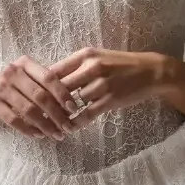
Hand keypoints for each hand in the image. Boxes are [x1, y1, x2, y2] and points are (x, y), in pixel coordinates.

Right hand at [0, 56, 78, 139]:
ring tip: (56, 134)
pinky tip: (38, 135)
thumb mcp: (25, 76)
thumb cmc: (11, 84)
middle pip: (40, 96)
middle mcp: (12, 73)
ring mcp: (1, 89)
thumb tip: (71, 103)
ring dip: (45, 125)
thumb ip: (44, 84)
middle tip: (68, 127)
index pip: (48, 77)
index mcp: (25, 64)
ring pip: (28, 110)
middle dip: (57, 114)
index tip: (73, 108)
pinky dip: (28, 129)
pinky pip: (14, 120)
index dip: (62, 93)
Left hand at [45, 46, 173, 124]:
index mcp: (85, 56)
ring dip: (60, 115)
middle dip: (46, 103)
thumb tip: (50, 78)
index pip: (54, 71)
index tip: (32, 96)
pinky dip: (76, 123)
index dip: (40, 86)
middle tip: (36, 114)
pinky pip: (86, 115)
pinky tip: (70, 128)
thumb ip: (75, 66)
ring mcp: (101, 85)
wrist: (151, 71)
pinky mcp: (110, 100)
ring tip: (50, 124)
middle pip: (59, 88)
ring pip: (71, 103)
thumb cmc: (121, 64)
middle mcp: (91, 68)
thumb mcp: (98, 57)